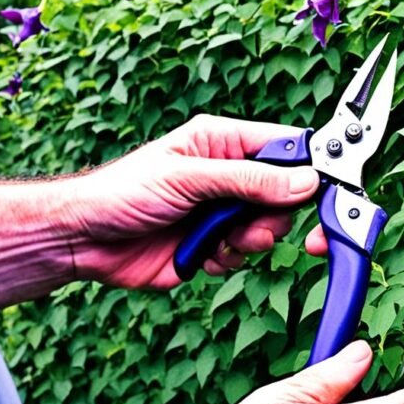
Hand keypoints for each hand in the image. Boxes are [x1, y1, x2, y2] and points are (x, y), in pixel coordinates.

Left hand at [63, 114, 331, 288]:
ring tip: (220, 240)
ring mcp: (224, 212)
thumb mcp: (188, 177)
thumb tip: (304, 181)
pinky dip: (229, 259)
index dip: (308, 168)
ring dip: (250, 240)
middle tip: (253, 224)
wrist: (84, 241)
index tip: (320, 189)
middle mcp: (230, 176)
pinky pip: (247, 255)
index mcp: (224, 143)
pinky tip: (203, 255)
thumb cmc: (120, 192)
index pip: (286, 147)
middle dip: (274, 215)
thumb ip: (249, 180)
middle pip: (287, 194)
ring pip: (271, 229)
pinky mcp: (216, 246)